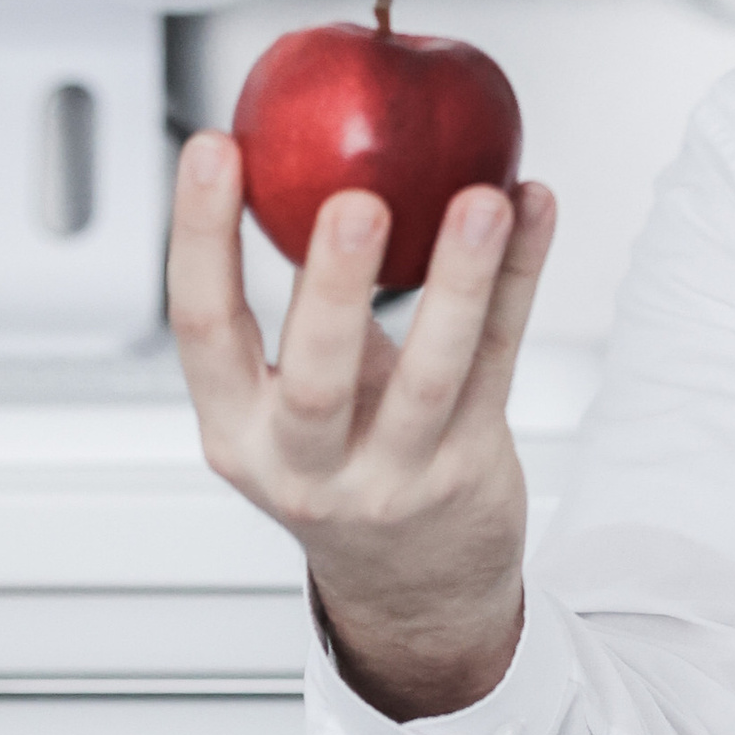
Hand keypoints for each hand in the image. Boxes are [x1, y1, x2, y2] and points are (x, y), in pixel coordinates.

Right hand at [167, 130, 557, 721]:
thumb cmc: (340, 459)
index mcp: (238, 433)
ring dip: (460, 281)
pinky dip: (522, 279)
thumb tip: (298, 154)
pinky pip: (501, 359)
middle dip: (334, 287)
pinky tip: (535, 209)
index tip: (214, 147)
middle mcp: (308, 465)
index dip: (200, 237)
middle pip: (317, 378)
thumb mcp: (283, 404)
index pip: (202, 329)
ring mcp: (397, 475)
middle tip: (353, 199)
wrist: (411, 587)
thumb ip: (290, 305)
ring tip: (481, 200)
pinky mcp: (472, 466)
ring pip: (432, 375)